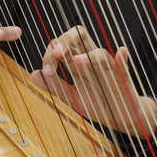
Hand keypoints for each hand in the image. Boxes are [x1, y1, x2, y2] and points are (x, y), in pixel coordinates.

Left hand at [29, 25, 156, 138]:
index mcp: (77, 63)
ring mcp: (108, 68)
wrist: (119, 119)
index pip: (62, 47)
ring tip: (77, 61)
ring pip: (99, 53)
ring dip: (88, 56)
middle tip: (57, 53)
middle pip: (80, 37)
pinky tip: (121, 52)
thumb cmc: (97, 104)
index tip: (46, 70)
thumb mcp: (71, 98)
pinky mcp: (123, 78)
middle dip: (66, 40)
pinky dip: (122, 58)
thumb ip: (54, 86)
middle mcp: (92, 61)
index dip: (51, 54)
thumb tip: (33, 74)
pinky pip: (123, 65)